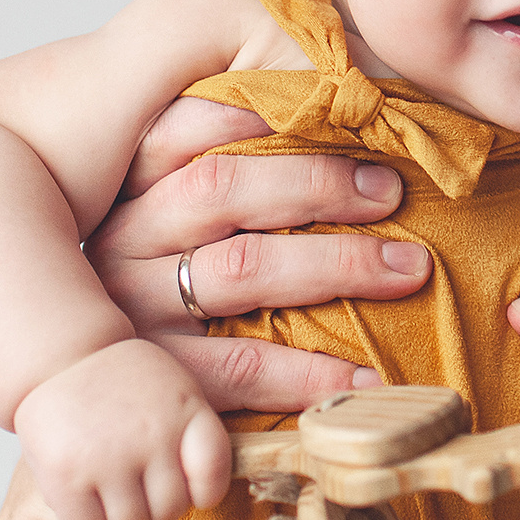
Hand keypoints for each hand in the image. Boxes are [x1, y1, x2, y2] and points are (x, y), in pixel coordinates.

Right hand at [14, 339, 230, 519]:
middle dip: (153, 504)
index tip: (188, 485)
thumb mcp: (173, 388)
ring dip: (118, 512)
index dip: (203, 491)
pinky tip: (81, 488)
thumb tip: (205, 489)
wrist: (58, 357)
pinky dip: (86, 517)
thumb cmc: (122, 381)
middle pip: (171, 508)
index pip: (212, 476)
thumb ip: (194, 431)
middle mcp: (153, 433)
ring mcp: (109, 456)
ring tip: (106, 480)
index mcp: (187, 408)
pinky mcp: (66, 474)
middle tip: (134, 480)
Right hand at [86, 97, 431, 409]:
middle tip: (391, 190)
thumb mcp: (174, 219)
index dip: (259, 110)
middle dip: (317, 182)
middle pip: (223, 187)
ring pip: (241, 269)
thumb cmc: (174, 287)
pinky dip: (308, 370)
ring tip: (408, 268)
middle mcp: (123, 238)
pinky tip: (367, 373)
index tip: (338, 104)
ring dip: (335, 264)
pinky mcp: (157, 377)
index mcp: (128, 185)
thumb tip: (333, 107)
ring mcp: (133, 310)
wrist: (111, 415)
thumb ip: (230, 171)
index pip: (187, 125)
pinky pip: (239, 367)